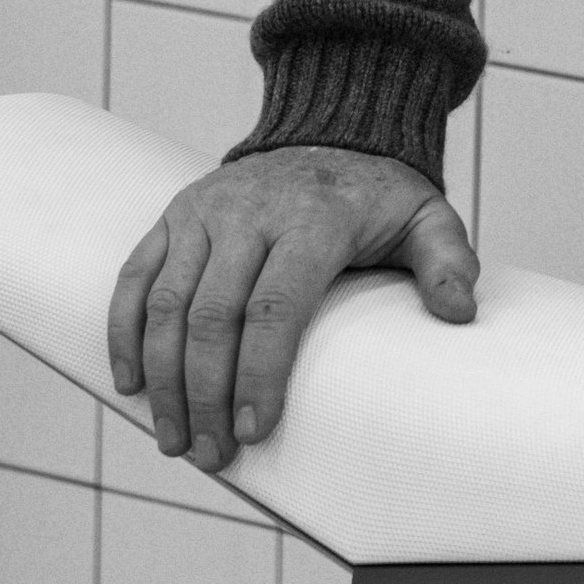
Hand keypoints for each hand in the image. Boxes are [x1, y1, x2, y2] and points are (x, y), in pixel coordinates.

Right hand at [107, 145, 477, 470]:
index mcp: (314, 219)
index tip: (255, 430)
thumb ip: (447, 260)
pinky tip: (131, 385)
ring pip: (166, 305)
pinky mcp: (175, 215)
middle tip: (212, 455)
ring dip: (163, 380)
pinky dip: (124, 332)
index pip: (276, 306)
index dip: (260, 373)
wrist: (331, 129)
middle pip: (213, 316)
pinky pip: (135, 277)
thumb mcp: (426, 217)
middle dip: (205, 395)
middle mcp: (250, 213)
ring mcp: (206, 212)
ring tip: (175, 440)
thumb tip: (459, 313)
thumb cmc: (377, 193)